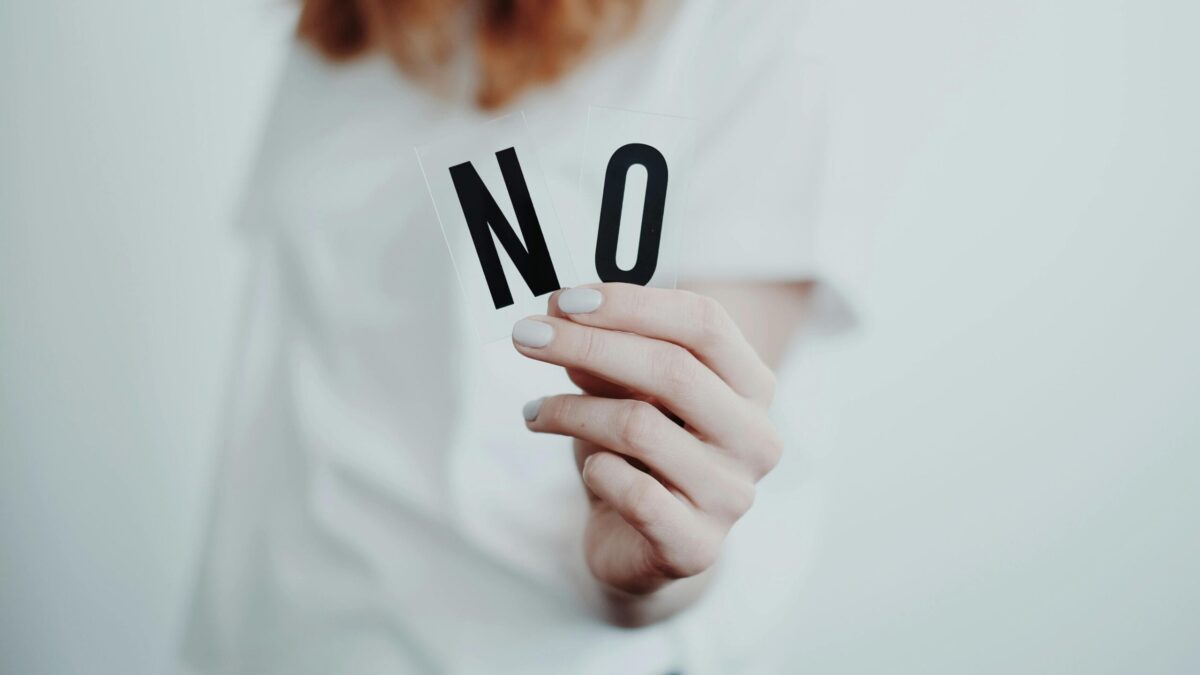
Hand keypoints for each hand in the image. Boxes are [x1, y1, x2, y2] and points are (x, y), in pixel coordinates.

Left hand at [512, 283, 782, 598]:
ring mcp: (732, 495)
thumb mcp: (622, 394)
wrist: (641, 545)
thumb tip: (561, 312)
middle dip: (587, 346)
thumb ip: (605, 356)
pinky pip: (634, 493)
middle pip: (672, 369)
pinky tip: (586, 469)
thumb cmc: (637, 455)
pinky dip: (596, 471)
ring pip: (641, 427)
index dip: (632, 303)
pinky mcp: (697, 546)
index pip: (704, 323)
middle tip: (526, 336)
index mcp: (751, 386)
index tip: (565, 300)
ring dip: (573, 411)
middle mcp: (756, 437)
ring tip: (535, 411)